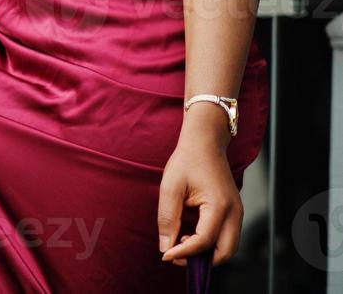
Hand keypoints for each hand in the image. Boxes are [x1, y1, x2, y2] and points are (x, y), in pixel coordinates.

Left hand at [157, 123, 240, 267]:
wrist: (205, 142)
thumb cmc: (187, 160)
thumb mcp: (170, 187)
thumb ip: (167, 218)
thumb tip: (165, 247)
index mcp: (219, 205)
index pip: (204, 241)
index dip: (183, 252)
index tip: (165, 255)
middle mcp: (234, 213)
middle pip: (225, 253)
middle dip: (201, 260)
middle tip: (176, 255)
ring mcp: (237, 213)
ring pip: (228, 247)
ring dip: (207, 253)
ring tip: (181, 243)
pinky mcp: (234, 212)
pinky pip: (227, 237)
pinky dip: (211, 244)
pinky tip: (190, 235)